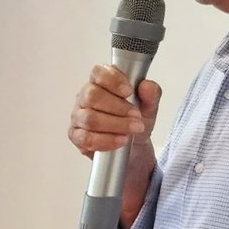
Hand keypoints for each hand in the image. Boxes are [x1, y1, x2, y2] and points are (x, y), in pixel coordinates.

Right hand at [68, 66, 162, 228]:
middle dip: (118, 109)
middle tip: (138, 120)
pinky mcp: (77, 140)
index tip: (129, 91)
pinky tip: (118, 143)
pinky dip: (103, 141)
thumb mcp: (151, 110)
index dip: (112, 79)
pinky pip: (83, 140)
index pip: (97, 72)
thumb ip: (151, 96)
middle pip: (90, 96)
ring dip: (113, 125)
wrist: (132, 157)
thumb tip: (147, 86)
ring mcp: (77, 120)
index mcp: (100, 84)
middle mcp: (84, 99)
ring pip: (87, 117)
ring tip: (132, 133)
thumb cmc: (138, 127)